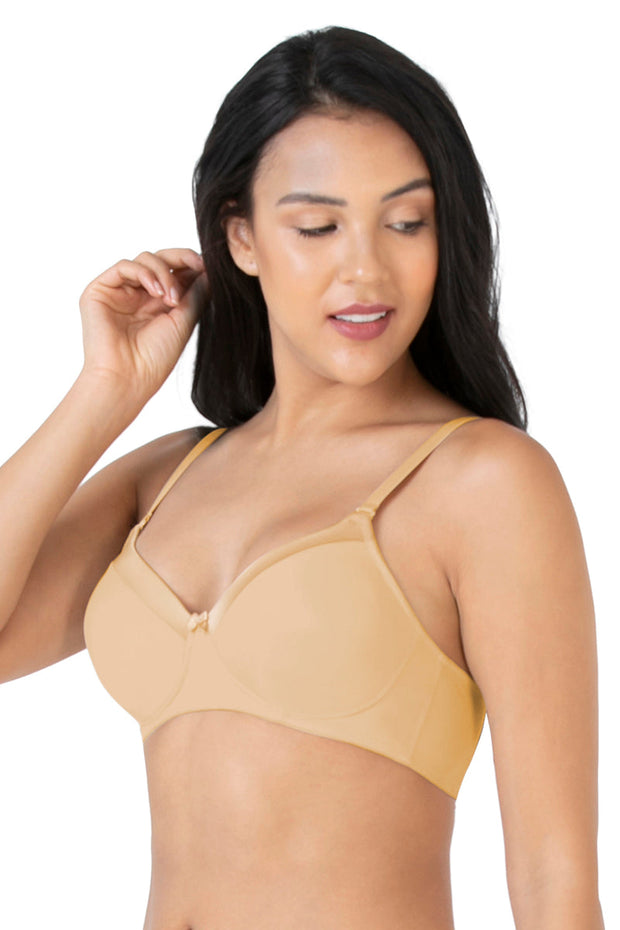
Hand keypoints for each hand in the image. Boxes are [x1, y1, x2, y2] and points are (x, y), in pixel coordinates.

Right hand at [78, 248, 206, 399]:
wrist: (128, 378)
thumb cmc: (155, 359)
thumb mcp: (184, 321)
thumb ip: (196, 293)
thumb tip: (211, 269)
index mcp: (160, 304)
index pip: (176, 271)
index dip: (191, 263)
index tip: (207, 265)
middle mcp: (139, 295)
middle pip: (161, 259)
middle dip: (180, 259)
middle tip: (196, 265)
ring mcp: (120, 292)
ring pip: (145, 259)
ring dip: (163, 273)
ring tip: (171, 298)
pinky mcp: (100, 290)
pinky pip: (124, 266)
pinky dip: (144, 272)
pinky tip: (155, 291)